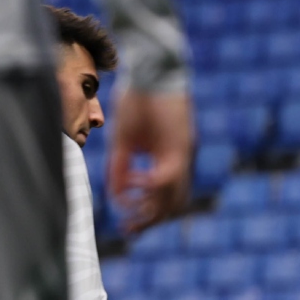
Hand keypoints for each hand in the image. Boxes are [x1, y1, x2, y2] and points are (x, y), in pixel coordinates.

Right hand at [106, 88, 193, 232]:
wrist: (152, 69)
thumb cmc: (136, 100)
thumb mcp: (124, 140)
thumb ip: (120, 168)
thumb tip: (117, 194)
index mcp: (167, 161)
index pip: (163, 198)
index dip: (145, 213)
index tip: (125, 218)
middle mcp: (179, 162)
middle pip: (173, 205)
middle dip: (150, 221)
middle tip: (131, 230)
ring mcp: (182, 154)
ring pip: (176, 196)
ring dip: (153, 209)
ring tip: (133, 213)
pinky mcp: (179, 145)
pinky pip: (169, 176)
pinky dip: (151, 185)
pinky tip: (135, 181)